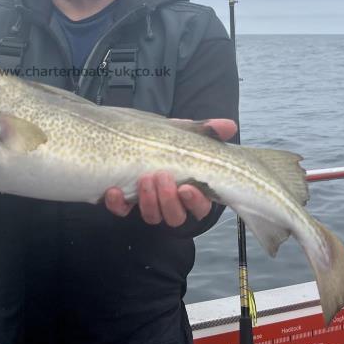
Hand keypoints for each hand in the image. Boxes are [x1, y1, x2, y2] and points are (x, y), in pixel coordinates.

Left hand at [104, 118, 237, 226]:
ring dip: (148, 201)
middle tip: (162, 177)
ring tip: (144, 179)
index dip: (195, 201)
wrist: (131, 141)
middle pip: (175, 216)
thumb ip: (203, 132)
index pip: (200, 206)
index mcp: (192, 192)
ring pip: (152, 217)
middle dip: (168, 199)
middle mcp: (171, 204)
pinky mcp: (126, 204)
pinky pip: (122, 211)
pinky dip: (117, 204)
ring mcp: (148, 206)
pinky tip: (114, 190)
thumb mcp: (183, 136)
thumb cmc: (166, 144)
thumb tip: (229, 126)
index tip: (187, 188)